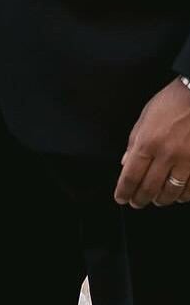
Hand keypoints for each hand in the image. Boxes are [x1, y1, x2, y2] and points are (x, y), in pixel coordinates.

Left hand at [115, 79, 189, 207]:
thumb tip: (125, 163)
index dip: (124, 191)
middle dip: (140, 199)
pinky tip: (179, 195)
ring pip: (172, 192)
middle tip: (137, 202)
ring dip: (162, 200)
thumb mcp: (145, 117)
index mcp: (147, 142)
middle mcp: (166, 154)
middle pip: (149, 188)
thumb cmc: (172, 102)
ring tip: (157, 200)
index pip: (130, 176)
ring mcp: (187, 160)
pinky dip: (184, 195)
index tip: (121, 198)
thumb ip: (134, 142)